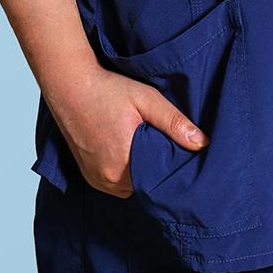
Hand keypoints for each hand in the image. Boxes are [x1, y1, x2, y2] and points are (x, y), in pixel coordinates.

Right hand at [54, 65, 208, 198]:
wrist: (70, 85)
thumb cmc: (108, 90)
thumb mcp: (147, 100)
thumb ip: (175, 123)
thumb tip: (203, 143)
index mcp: (124, 165)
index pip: (159, 182)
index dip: (171, 170)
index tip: (177, 154)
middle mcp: (108, 179)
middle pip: (145, 185)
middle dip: (156, 170)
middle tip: (162, 145)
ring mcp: (96, 179)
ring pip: (131, 186)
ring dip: (140, 172)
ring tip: (145, 147)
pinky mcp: (88, 175)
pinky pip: (115, 184)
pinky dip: (125, 173)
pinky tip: (129, 152)